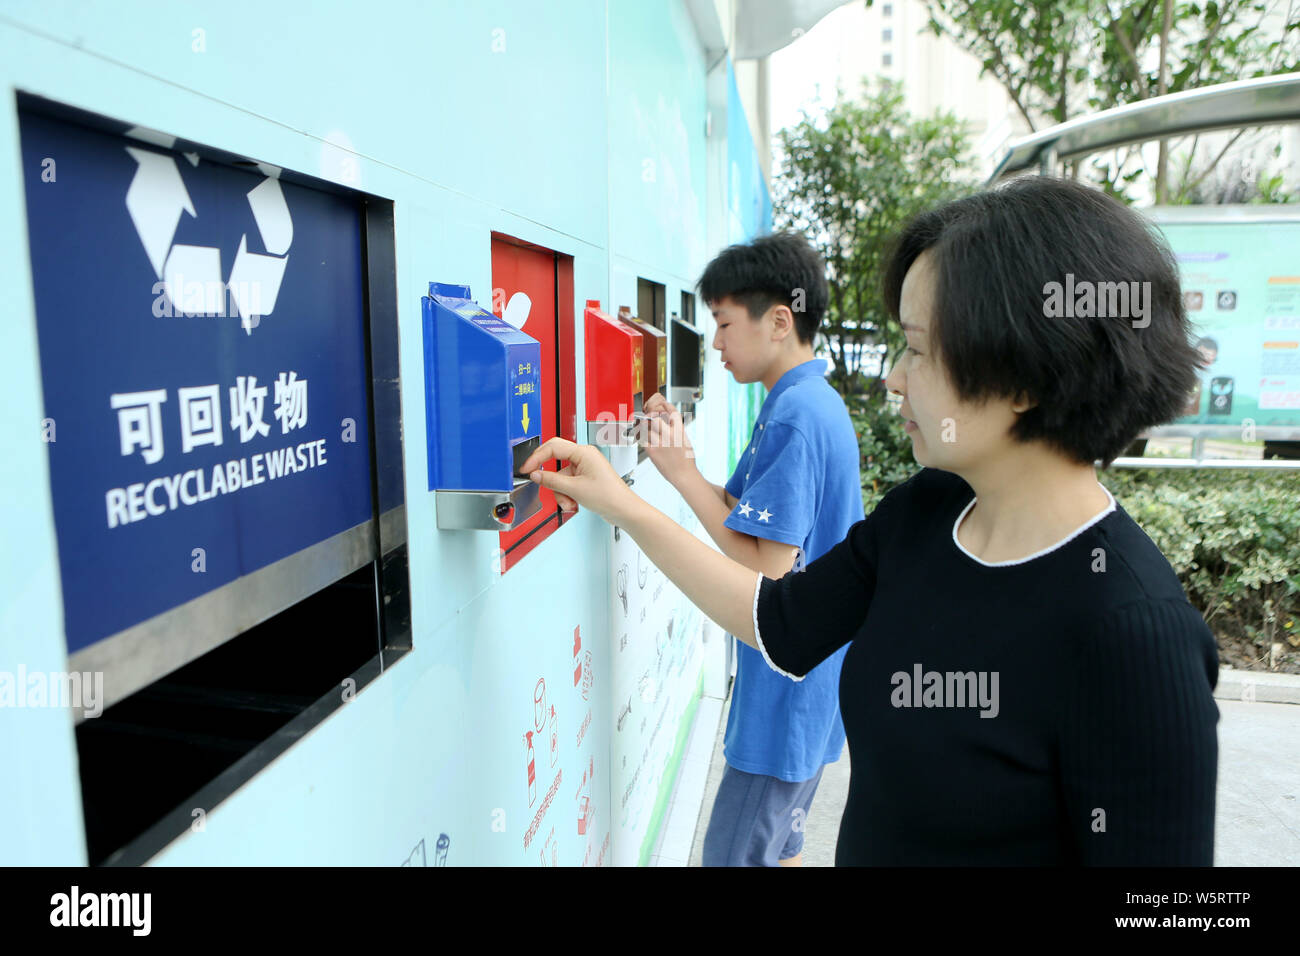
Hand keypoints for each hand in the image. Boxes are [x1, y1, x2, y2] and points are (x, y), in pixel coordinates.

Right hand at [520, 437, 637, 524]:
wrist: (623, 510)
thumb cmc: (609, 496)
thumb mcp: (574, 489)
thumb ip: (551, 480)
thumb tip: (535, 475)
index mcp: (583, 452)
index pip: (553, 448)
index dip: (536, 458)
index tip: (526, 468)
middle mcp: (584, 456)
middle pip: (555, 461)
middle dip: (550, 478)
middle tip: (539, 483)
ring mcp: (584, 467)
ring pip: (560, 476)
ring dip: (560, 492)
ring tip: (569, 502)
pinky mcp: (584, 478)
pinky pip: (567, 483)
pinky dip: (567, 494)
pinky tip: (574, 503)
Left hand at [642, 393, 695, 485]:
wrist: (684, 475)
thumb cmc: (686, 460)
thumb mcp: (685, 440)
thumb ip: (676, 430)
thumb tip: (667, 421)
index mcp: (680, 430)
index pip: (671, 410)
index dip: (664, 405)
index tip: (660, 405)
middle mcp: (670, 434)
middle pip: (654, 417)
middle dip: (650, 417)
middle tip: (649, 419)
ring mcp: (660, 442)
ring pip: (646, 428)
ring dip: (646, 429)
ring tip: (649, 433)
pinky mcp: (652, 451)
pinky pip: (643, 439)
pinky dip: (643, 439)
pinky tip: (648, 442)